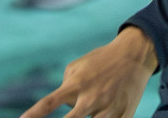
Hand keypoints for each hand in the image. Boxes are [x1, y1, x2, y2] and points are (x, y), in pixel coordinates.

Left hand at [20, 27, 157, 117]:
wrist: (133, 55)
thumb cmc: (100, 61)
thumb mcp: (77, 67)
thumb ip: (65, 86)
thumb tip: (64, 106)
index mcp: (76, 85)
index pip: (49, 103)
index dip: (34, 115)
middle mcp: (90, 99)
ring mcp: (108, 109)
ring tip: (89, 109)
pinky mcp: (124, 116)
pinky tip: (103, 115)